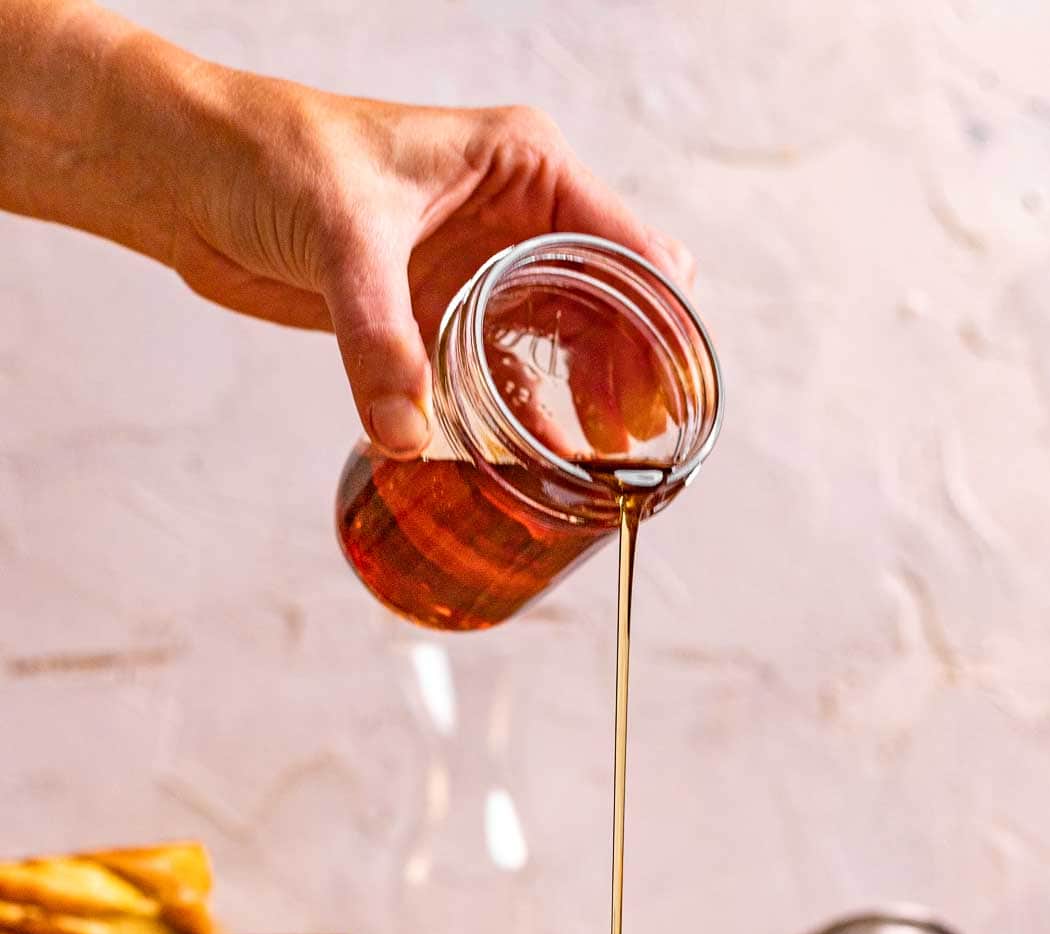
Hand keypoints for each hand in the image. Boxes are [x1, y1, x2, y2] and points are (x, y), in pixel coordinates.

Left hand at [164, 72, 693, 455]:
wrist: (190, 175)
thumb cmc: (268, 156)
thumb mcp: (340, 236)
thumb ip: (378, 337)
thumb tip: (406, 436)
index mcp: (522, 166)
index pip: (626, 246)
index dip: (657, 324)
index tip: (661, 395)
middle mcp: (517, 216)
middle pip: (612, 304)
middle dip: (629, 373)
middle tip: (629, 445)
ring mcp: (482, 268)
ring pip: (567, 342)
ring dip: (585, 401)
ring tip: (596, 462)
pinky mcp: (440, 314)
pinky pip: (505, 372)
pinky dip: (524, 415)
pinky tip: (537, 460)